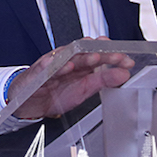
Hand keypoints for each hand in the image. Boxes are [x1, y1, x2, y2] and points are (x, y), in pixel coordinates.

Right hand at [8, 38, 133, 119]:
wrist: (29, 102)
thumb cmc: (55, 92)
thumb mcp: (84, 89)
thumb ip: (103, 80)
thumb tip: (124, 73)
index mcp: (80, 64)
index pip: (98, 55)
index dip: (112, 57)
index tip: (127, 60)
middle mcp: (67, 60)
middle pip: (85, 53)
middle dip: (101, 54)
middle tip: (116, 56)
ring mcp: (52, 65)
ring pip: (67, 57)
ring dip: (81, 57)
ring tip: (94, 58)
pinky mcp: (38, 73)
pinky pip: (46, 69)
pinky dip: (55, 66)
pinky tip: (64, 65)